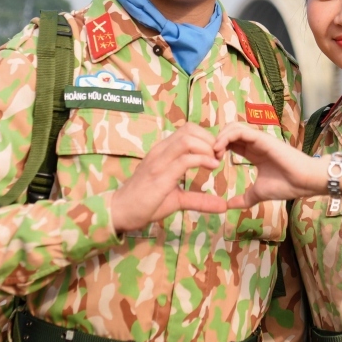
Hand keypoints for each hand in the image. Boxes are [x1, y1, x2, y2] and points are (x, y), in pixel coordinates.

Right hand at [110, 123, 227, 232]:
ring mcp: (159, 162)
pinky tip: (211, 168)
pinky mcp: (160, 176)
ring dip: (207, 148)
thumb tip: (222, 205)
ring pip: (188, 140)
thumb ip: (199, 199)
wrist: (119, 212)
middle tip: (219, 157)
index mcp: (163, 152)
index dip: (206, 138)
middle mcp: (160, 152)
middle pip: (190, 129)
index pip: (187, 130)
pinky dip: (203, 160)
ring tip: (215, 162)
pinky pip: (185, 160)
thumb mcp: (177, 199)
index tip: (216, 155)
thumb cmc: (145, 203)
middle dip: (210, 140)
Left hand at [214, 123, 341, 208]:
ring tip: (213, 153)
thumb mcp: (259, 193)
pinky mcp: (262, 138)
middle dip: (215, 141)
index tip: (209, 162)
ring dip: (219, 137)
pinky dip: (226, 137)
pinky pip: (239, 131)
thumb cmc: (286, 185)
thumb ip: (244, 198)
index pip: (230, 143)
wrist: (304, 182)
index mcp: (254, 153)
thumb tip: (229, 206)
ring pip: (232, 127)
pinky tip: (219, 150)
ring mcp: (259, 139)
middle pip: (229, 132)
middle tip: (208, 156)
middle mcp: (255, 143)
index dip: (217, 148)